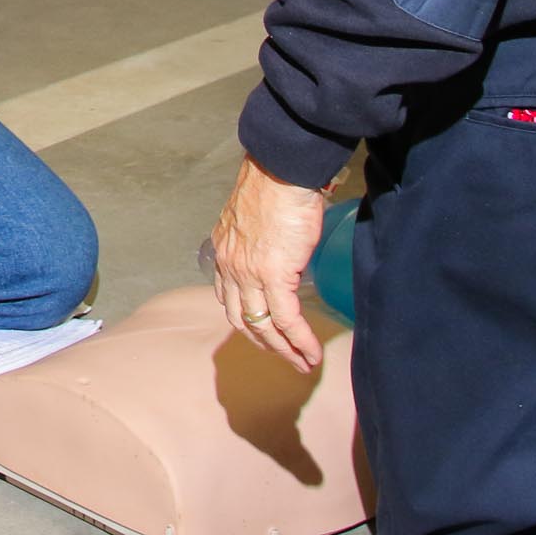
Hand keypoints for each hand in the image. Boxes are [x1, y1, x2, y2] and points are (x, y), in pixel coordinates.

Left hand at [209, 154, 328, 375]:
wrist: (283, 170)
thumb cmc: (276, 183)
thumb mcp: (256, 215)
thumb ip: (259, 236)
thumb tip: (279, 247)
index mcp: (224, 250)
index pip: (227, 297)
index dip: (244, 318)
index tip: (261, 331)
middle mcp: (230, 265)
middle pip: (241, 319)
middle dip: (263, 343)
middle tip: (283, 357)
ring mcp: (249, 273)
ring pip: (263, 326)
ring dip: (283, 350)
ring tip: (302, 364)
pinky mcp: (274, 275)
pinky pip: (286, 319)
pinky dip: (299, 341)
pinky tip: (311, 353)